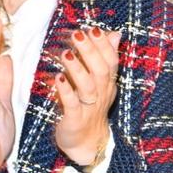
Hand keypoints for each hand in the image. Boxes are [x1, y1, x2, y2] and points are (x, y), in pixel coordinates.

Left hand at [54, 27, 121, 167]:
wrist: (86, 143)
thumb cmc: (90, 108)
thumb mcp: (101, 83)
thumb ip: (105, 58)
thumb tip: (114, 34)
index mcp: (107, 84)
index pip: (111, 62)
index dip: (104, 46)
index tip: (94, 29)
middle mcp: (101, 94)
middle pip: (101, 71)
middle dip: (90, 52)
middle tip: (77, 35)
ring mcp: (89, 107)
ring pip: (88, 86)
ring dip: (78, 69)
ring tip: (66, 54)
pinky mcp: (75, 119)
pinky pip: (72, 104)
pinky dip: (66, 91)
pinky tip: (58, 78)